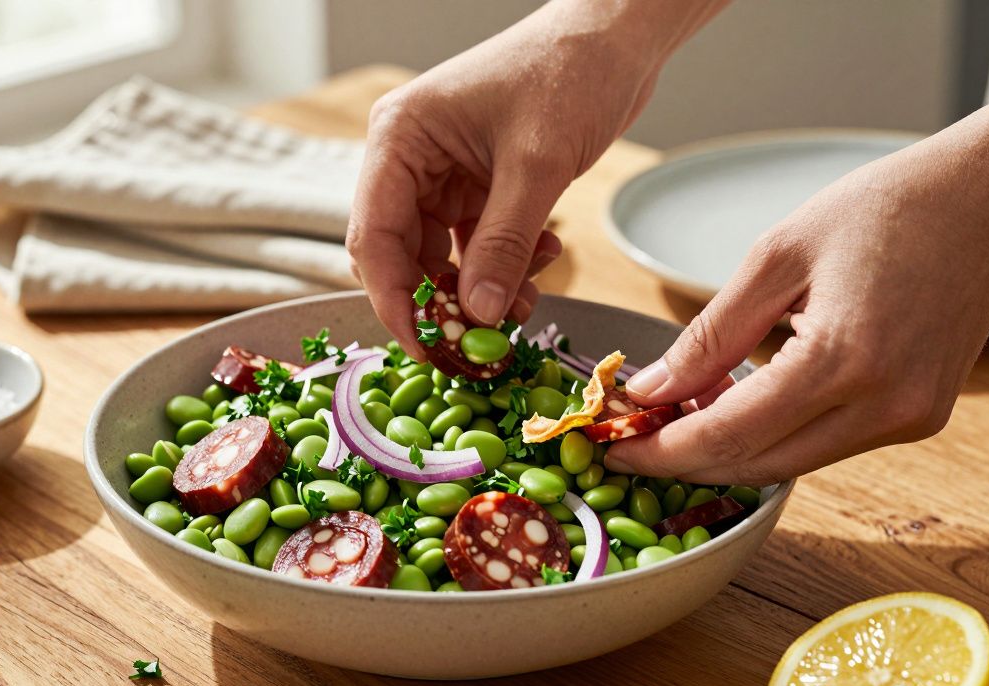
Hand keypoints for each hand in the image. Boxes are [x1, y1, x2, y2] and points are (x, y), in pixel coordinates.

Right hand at [347, 0, 724, 356]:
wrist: (616, 38)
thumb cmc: (570, 73)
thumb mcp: (537, 165)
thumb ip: (503, 245)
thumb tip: (479, 315)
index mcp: (399, 138)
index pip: (373, 235)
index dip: (394, 299)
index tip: (427, 345)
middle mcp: (409, 158)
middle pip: (400, 254)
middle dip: (440, 300)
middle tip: (480, 343)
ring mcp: (441, 172)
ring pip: (440, 258)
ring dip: (479, 288)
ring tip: (527, 301)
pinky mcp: (475, 185)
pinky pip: (474, 246)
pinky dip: (504, 265)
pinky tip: (543, 260)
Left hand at [606, 88, 988, 484]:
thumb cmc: (885, 209)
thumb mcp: (776, 257)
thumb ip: (709, 335)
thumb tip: (651, 390)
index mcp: (844, 358)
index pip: (729, 434)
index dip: (663, 450)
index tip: (614, 448)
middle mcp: (884, 406)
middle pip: (757, 465)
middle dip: (686, 461)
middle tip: (633, 441)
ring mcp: (909, 420)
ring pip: (790, 465)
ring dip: (728, 452)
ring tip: (677, 418)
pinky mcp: (920, 419)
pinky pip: (825, 446)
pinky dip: (774, 437)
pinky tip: (737, 405)